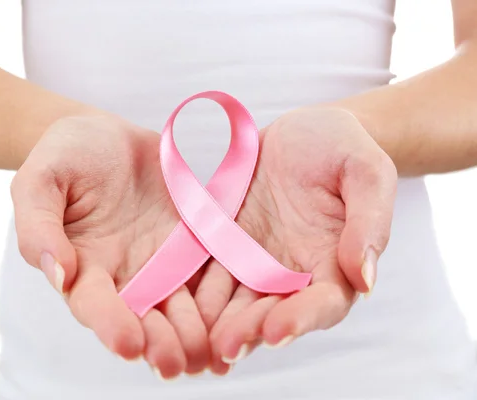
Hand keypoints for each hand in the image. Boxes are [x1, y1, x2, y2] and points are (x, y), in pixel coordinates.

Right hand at [10, 115, 209, 377]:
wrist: (107, 135)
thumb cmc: (66, 154)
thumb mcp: (41, 180)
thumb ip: (39, 227)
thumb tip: (58, 275)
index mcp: (83, 265)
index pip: (94, 303)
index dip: (110, 324)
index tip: (128, 345)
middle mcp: (123, 274)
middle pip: (141, 317)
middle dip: (158, 343)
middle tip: (174, 365)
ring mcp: (161, 262)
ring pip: (179, 307)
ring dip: (193, 335)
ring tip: (209, 356)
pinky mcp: (192, 245)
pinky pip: (209, 276)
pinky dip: (222, 303)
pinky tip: (238, 324)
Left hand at [193, 108, 396, 373]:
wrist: (303, 132)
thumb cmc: (343, 147)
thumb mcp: (366, 172)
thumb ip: (369, 222)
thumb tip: (366, 279)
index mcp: (333, 262)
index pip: (322, 303)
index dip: (301, 320)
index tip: (277, 333)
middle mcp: (292, 271)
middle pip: (272, 311)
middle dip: (249, 330)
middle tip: (226, 347)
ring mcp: (255, 260)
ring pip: (235, 300)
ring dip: (217, 322)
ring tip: (196, 341)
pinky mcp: (225, 244)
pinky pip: (207, 271)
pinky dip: (193, 292)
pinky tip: (174, 306)